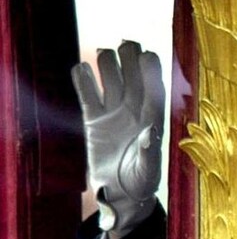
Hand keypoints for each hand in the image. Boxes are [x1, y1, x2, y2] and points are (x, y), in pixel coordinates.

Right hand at [71, 40, 164, 237]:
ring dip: (108, 66)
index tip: (148, 55)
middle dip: (131, 61)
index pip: (153, 89)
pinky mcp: (94, 120)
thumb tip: (152, 132)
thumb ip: (149, 151)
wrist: (122, 194)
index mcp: (152, 119)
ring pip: (111, 80)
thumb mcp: (148, 170)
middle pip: (132, 78)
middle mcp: (134, 111)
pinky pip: (88, 95)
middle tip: (126, 44)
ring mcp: (113, 113)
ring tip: (104, 54)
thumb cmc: (142, 182)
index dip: (151, 72)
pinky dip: (83, 82)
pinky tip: (80, 68)